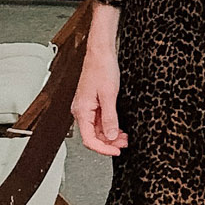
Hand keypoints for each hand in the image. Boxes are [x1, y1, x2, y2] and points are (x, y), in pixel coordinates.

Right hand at [73, 24, 126, 155]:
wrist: (100, 52)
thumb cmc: (102, 68)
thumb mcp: (109, 95)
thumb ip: (109, 118)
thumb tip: (110, 136)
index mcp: (81, 110)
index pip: (89, 139)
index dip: (103, 149)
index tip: (116, 151)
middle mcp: (81, 110)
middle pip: (92, 136)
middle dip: (108, 143)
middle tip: (123, 145)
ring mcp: (86, 107)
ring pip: (96, 129)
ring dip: (110, 136)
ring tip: (124, 138)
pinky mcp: (91, 103)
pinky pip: (99, 120)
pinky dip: (109, 126)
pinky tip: (118, 128)